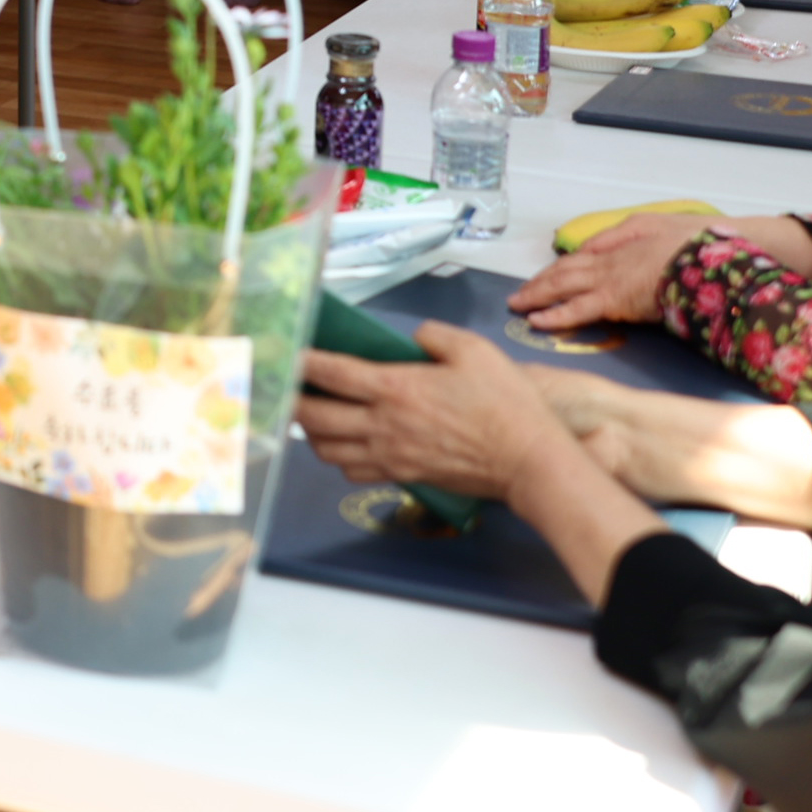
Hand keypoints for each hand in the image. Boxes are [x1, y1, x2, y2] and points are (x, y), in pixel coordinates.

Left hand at [294, 323, 577, 500]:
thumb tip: (414, 338)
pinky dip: (337, 456)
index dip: (301, 361)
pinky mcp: (401, 476)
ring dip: (309, 430)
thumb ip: (435, 336)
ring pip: (325, 448)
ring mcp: (389, 455)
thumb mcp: (475, 350)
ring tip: (309, 413)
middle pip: (313, 416)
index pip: (331, 372)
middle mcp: (382, 425)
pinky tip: (343, 443)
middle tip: (283, 387)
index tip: (284, 352)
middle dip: (290, 400)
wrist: (527, 461)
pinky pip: (350, 471)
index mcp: (395, 388)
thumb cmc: (505, 404)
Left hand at [509, 210, 728, 328]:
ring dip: (536, 296)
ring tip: (516, 304)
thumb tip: (591, 247)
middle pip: (562, 271)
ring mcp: (605, 281)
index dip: (558, 270)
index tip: (544, 278)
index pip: (578, 259)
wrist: (704, 255)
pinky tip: (536, 320)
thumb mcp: (650, 225)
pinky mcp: (612, 300)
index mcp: (615, 245)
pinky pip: (576, 310)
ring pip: (561, 287)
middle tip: (517, 295)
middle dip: (538, 284)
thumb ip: (618, 236)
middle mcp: (604, 262)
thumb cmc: (686, 241)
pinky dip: (553, 315)